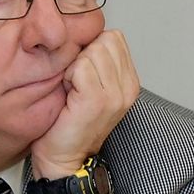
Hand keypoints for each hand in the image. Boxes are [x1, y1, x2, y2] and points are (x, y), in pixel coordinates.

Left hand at [30, 29, 139, 178]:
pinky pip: (81, 67)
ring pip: (92, 51)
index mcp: (129, 82)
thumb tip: (85, 33)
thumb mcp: (90, 87)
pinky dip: (68, 76)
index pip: (114, 36)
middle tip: (75, 82)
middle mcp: (128, 87)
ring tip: (71, 89)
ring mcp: (116, 95)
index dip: (91, 46)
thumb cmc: (68, 123)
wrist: (64, 160)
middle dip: (83, 54)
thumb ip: (96, 62)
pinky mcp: (98, 101)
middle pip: (105, 39)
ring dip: (74, 66)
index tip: (81, 71)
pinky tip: (67, 94)